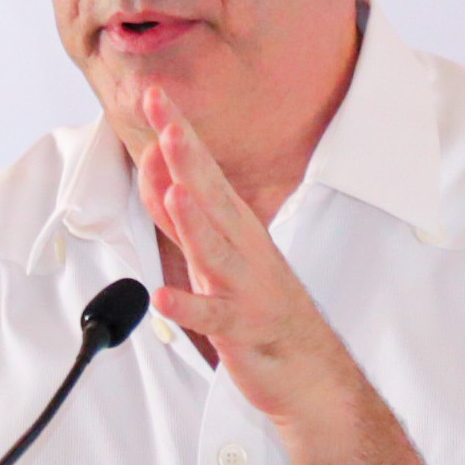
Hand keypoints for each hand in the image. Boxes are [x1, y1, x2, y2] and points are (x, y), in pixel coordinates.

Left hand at [133, 86, 360, 439]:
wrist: (309, 370)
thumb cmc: (259, 305)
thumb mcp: (216, 252)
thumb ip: (181, 215)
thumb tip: (154, 169)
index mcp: (234, 226)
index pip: (200, 170)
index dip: (178, 132)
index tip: (154, 94)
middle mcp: (242, 248)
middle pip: (211, 196)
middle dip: (187, 157)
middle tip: (165, 121)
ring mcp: (244, 287)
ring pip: (215, 249)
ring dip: (194, 221)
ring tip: (175, 192)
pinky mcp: (243, 329)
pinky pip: (213, 317)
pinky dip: (188, 306)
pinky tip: (163, 298)